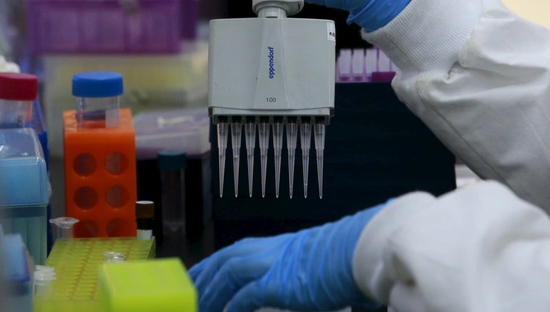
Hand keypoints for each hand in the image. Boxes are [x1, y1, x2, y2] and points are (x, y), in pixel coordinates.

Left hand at [188, 205, 382, 311]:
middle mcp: (270, 250)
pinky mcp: (278, 282)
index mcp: (278, 245)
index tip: (199, 274)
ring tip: (199, 305)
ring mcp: (273, 263)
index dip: (214, 263)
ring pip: (229, 272)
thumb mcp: (312, 262)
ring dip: (211, 290)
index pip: (235, 250)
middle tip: (190, 291)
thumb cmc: (344, 259)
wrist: (359, 252)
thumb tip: (291, 283)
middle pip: (225, 259)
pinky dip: (233, 305)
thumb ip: (295, 271)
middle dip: (204, 276)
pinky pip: (246, 295)